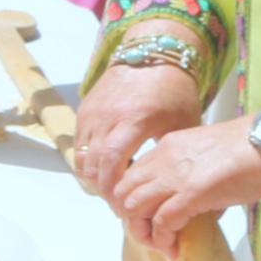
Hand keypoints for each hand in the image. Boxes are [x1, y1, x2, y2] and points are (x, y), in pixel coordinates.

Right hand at [72, 56, 204, 199]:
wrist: (154, 54)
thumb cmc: (173, 90)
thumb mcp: (182, 125)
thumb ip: (171, 156)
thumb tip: (174, 188)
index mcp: (134, 120)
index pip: (112, 164)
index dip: (114, 190)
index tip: (125, 207)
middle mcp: (108, 116)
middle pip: (93, 165)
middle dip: (104, 190)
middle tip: (118, 205)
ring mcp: (93, 112)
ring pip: (81, 157)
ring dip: (94, 177)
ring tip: (112, 188)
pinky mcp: (85, 109)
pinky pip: (79, 144)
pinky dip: (89, 160)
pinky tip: (106, 167)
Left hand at [108, 115, 260, 254]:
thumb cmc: (249, 150)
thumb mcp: (206, 156)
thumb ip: (189, 176)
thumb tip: (190, 206)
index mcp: (166, 147)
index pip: (130, 175)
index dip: (132, 201)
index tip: (147, 218)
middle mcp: (162, 159)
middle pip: (124, 192)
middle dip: (132, 219)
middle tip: (150, 235)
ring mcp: (174, 176)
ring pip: (135, 208)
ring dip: (143, 233)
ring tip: (160, 245)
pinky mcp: (190, 194)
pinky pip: (162, 223)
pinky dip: (163, 241)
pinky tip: (174, 250)